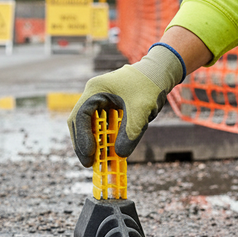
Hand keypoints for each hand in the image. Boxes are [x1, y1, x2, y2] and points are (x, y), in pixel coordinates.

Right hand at [67, 43, 184, 166]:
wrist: (159, 73)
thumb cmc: (150, 86)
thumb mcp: (142, 110)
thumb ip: (131, 132)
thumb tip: (119, 155)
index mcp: (96, 89)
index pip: (80, 116)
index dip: (82, 137)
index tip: (90, 155)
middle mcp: (93, 94)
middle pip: (78, 122)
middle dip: (82, 144)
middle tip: (89, 164)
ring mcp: (98, 100)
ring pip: (86, 125)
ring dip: (90, 143)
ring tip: (96, 162)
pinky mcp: (106, 107)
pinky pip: (98, 125)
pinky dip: (101, 139)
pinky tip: (106, 152)